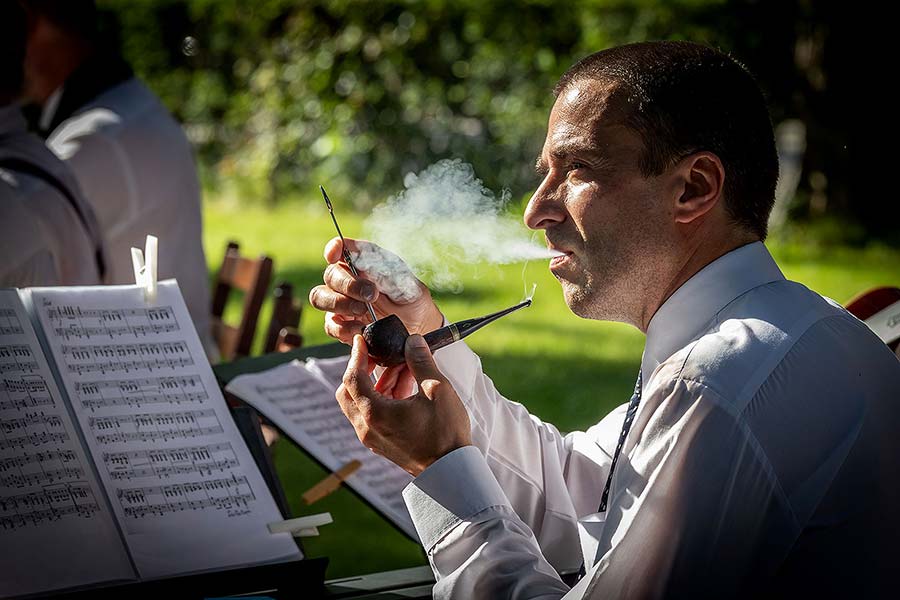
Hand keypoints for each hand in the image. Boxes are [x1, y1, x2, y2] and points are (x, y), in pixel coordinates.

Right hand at [309, 237, 443, 344]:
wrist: (417, 327)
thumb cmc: (410, 299)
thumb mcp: (406, 282)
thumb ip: (386, 271)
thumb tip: (364, 264)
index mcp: (362, 262)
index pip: (341, 248)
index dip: (334, 248)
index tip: (334, 254)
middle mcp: (347, 280)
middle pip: (331, 274)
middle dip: (348, 284)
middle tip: (371, 294)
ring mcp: (341, 302)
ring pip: (320, 297)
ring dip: (339, 303)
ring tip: (362, 310)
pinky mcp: (341, 325)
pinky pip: (330, 324)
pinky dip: (343, 327)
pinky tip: (361, 328)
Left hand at [336, 334, 471, 475]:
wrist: (452, 470)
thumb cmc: (446, 433)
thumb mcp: (437, 389)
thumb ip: (420, 361)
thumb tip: (412, 341)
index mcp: (375, 414)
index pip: (352, 378)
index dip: (356, 355)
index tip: (362, 339)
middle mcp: (367, 428)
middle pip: (349, 391)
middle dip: (362, 369)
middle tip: (378, 355)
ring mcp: (373, 438)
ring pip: (361, 403)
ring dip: (377, 383)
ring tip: (404, 369)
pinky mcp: (383, 443)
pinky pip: (372, 415)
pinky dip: (382, 398)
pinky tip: (406, 386)